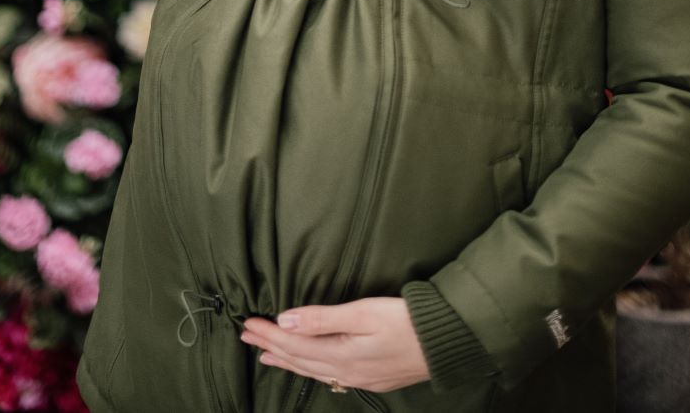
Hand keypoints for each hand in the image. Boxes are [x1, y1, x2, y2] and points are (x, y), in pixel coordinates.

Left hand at [239, 296, 430, 393]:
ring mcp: (358, 378)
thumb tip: (286, 320)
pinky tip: (309, 367)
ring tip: (267, 355)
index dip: (269, 333)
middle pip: (299, 359)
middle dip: (271, 346)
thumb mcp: (363, 312)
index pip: (294, 343)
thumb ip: (322, 317)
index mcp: (340, 355)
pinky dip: (310, 369)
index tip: (248, 323)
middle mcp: (345, 371)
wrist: (443, 344)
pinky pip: (329, 376)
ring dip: (287, 360)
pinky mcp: (370, 378)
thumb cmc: (405, 322)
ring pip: (312, 370)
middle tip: (247, 336)